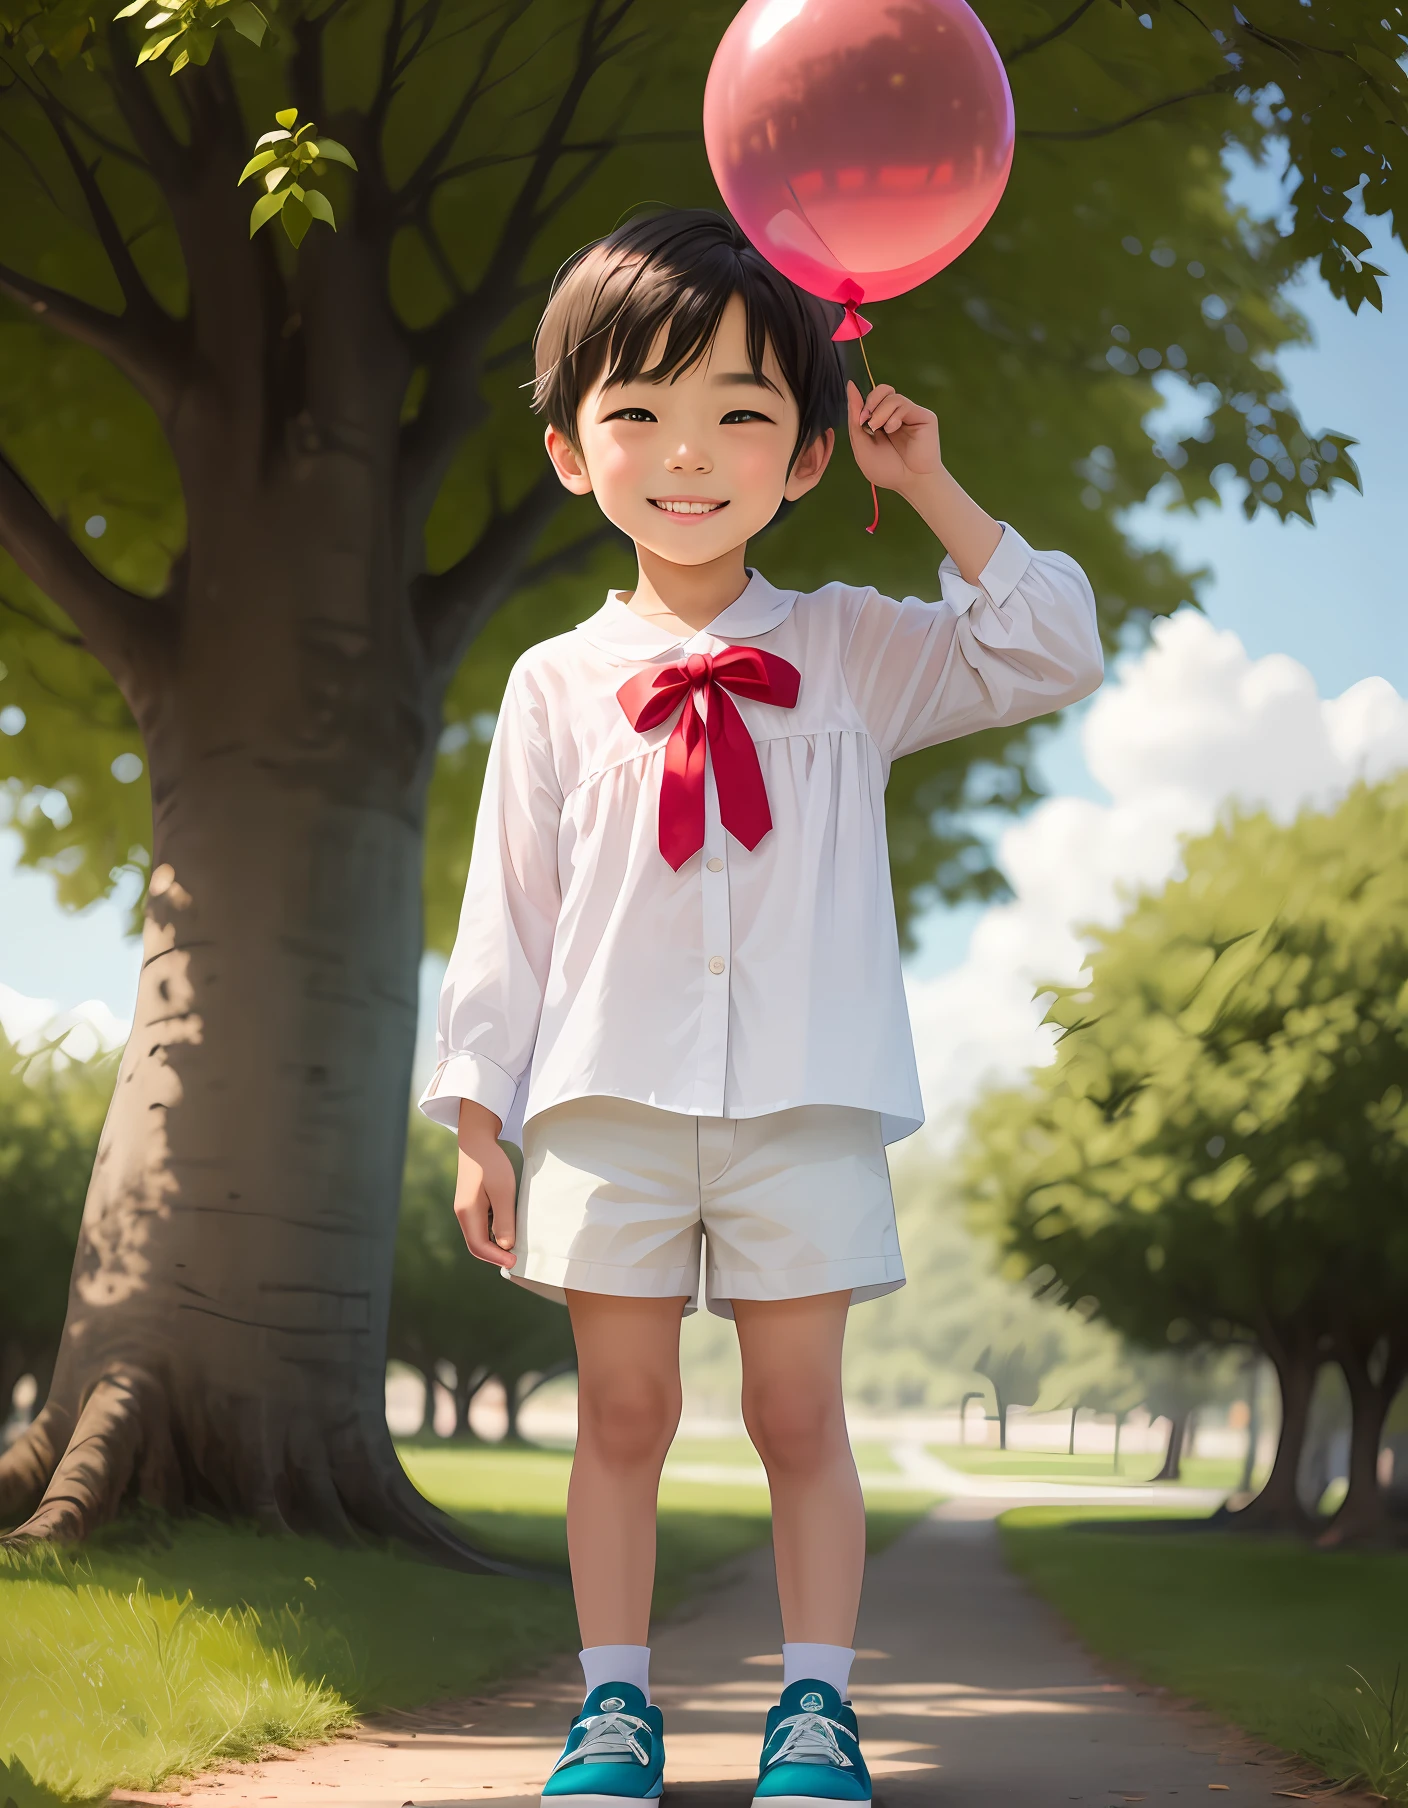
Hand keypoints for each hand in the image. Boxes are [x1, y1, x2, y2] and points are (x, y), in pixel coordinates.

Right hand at [454, 1098, 518, 1267]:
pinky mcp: (472, 1202)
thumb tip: (506, 1246)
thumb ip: (504, 1219)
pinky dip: (494, 1232)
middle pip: (477, 1244)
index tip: (514, 1262)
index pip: (479, 1246)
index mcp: (468, 1213)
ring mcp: (466, 1208)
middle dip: (495, 1255)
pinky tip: (508, 1228)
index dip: (497, 1258)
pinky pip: (481, 1225)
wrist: (476, 1140)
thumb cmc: (490, 1163)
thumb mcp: (503, 1191)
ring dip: (495, 1244)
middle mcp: (463, 1213)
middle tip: (516, 1259)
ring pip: (479, 1235)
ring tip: (515, 1247)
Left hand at [847, 380, 941, 492]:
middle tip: (866, 421)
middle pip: (881, 390)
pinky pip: (903, 403)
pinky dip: (893, 415)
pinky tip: (892, 429)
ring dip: (880, 412)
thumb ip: (854, 419)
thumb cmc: (887, 469)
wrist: (910, 483)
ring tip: (880, 430)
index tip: (859, 417)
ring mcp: (909, 414)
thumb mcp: (862, 446)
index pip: (869, 400)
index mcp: (880, 422)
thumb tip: (850, 386)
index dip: (860, 402)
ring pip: (891, 396)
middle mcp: (895, 415)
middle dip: (870, 402)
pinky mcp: (923, 415)